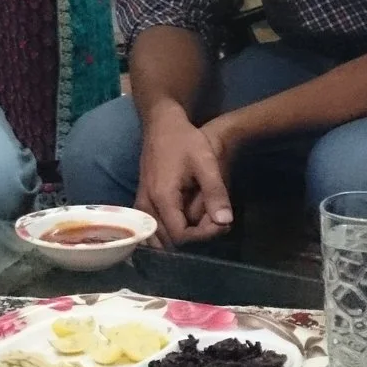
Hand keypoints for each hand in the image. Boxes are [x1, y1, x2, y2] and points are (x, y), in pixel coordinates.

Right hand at [135, 108, 234, 245]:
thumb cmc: (184, 140)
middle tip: (215, 221)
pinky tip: (188, 221)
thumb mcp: (206, 162)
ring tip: (203, 221)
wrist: (161, 125)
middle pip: (169, 242)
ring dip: (182, 236)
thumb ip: (215, 192)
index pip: (181, 237)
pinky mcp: (141, 203)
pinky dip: (169, 232)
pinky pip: (152, 230)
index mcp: (162, 198)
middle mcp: (146, 206)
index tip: (221, 224)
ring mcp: (141, 205)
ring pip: (159, 239)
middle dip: (195, 237)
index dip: (203, 236)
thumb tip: (226, 222)